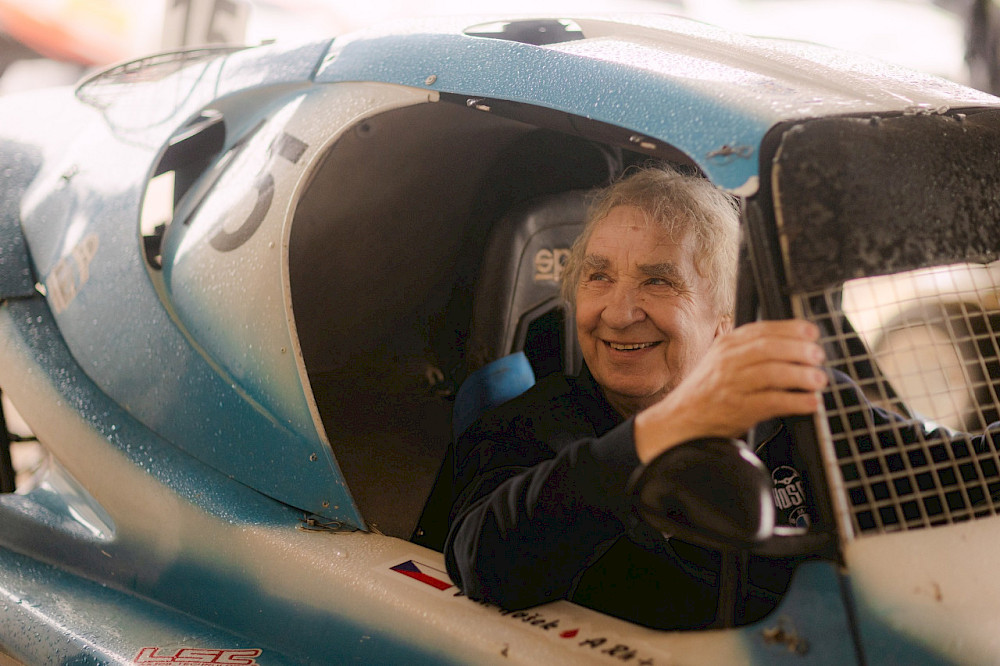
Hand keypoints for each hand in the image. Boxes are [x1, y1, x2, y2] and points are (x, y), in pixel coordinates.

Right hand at [634, 320, 827, 462]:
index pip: (761, 330)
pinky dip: (795, 402)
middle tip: (818, 356)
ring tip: (818, 380)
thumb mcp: (722, 362)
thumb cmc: (707, 391)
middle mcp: (727, 362)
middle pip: (768, 348)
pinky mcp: (737, 409)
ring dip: (800, 375)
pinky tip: (810, 403)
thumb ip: (748, 351)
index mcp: (726, 346)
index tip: (811, 332)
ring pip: (771, 373)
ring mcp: (731, 385)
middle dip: (799, 350)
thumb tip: (792, 344)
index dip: (790, 329)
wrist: (681, 420)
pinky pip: (771, 402)